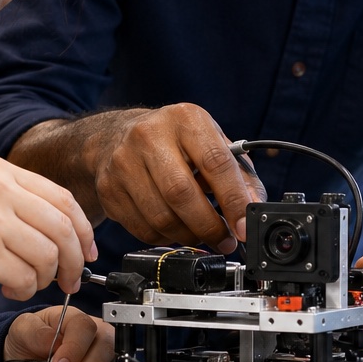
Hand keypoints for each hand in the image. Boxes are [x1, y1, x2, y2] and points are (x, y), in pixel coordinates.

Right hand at [0, 156, 95, 300]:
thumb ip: (16, 202)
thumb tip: (65, 231)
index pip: (62, 198)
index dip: (83, 230)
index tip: (88, 251)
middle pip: (63, 227)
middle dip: (74, 260)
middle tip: (71, 280)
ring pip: (49, 255)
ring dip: (45, 278)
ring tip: (25, 282)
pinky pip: (26, 277)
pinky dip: (24, 289)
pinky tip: (7, 288)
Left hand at [5, 306, 114, 361]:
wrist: (28, 355)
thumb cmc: (29, 337)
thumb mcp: (22, 328)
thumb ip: (34, 331)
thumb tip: (52, 341)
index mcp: (75, 318)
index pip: (85, 328)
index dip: (74, 348)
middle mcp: (94, 333)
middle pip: (105, 346)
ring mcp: (101, 351)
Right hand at [84, 104, 264, 250]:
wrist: (116, 138)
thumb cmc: (175, 143)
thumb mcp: (213, 144)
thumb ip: (240, 175)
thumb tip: (254, 208)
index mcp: (186, 120)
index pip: (215, 163)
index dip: (233, 200)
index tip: (244, 228)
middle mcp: (150, 136)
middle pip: (182, 194)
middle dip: (209, 226)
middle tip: (225, 241)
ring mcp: (123, 162)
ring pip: (161, 217)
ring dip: (189, 236)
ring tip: (203, 236)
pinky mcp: (108, 188)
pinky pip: (143, 229)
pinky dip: (166, 239)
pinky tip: (176, 230)